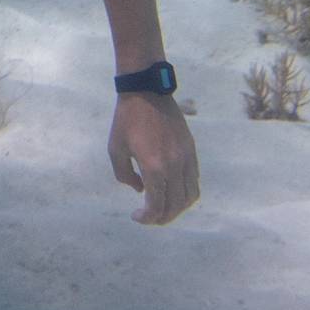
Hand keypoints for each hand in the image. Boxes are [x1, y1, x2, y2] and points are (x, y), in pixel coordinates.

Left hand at [109, 94, 199, 225]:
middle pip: (176, 205)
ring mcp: (186, 157)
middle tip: (150, 217)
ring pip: (190, 195)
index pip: (157, 205)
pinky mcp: (191, 149)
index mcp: (154, 167)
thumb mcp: (115, 150)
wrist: (147, 91)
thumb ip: (125, 176)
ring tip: (163, 207)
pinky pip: (194, 179)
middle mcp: (174, 165)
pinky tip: (172, 190)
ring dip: (178, 207)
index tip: (136, 216)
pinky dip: (185, 192)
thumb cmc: (126, 119)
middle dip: (162, 217)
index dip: (147, 217)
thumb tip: (141, 190)